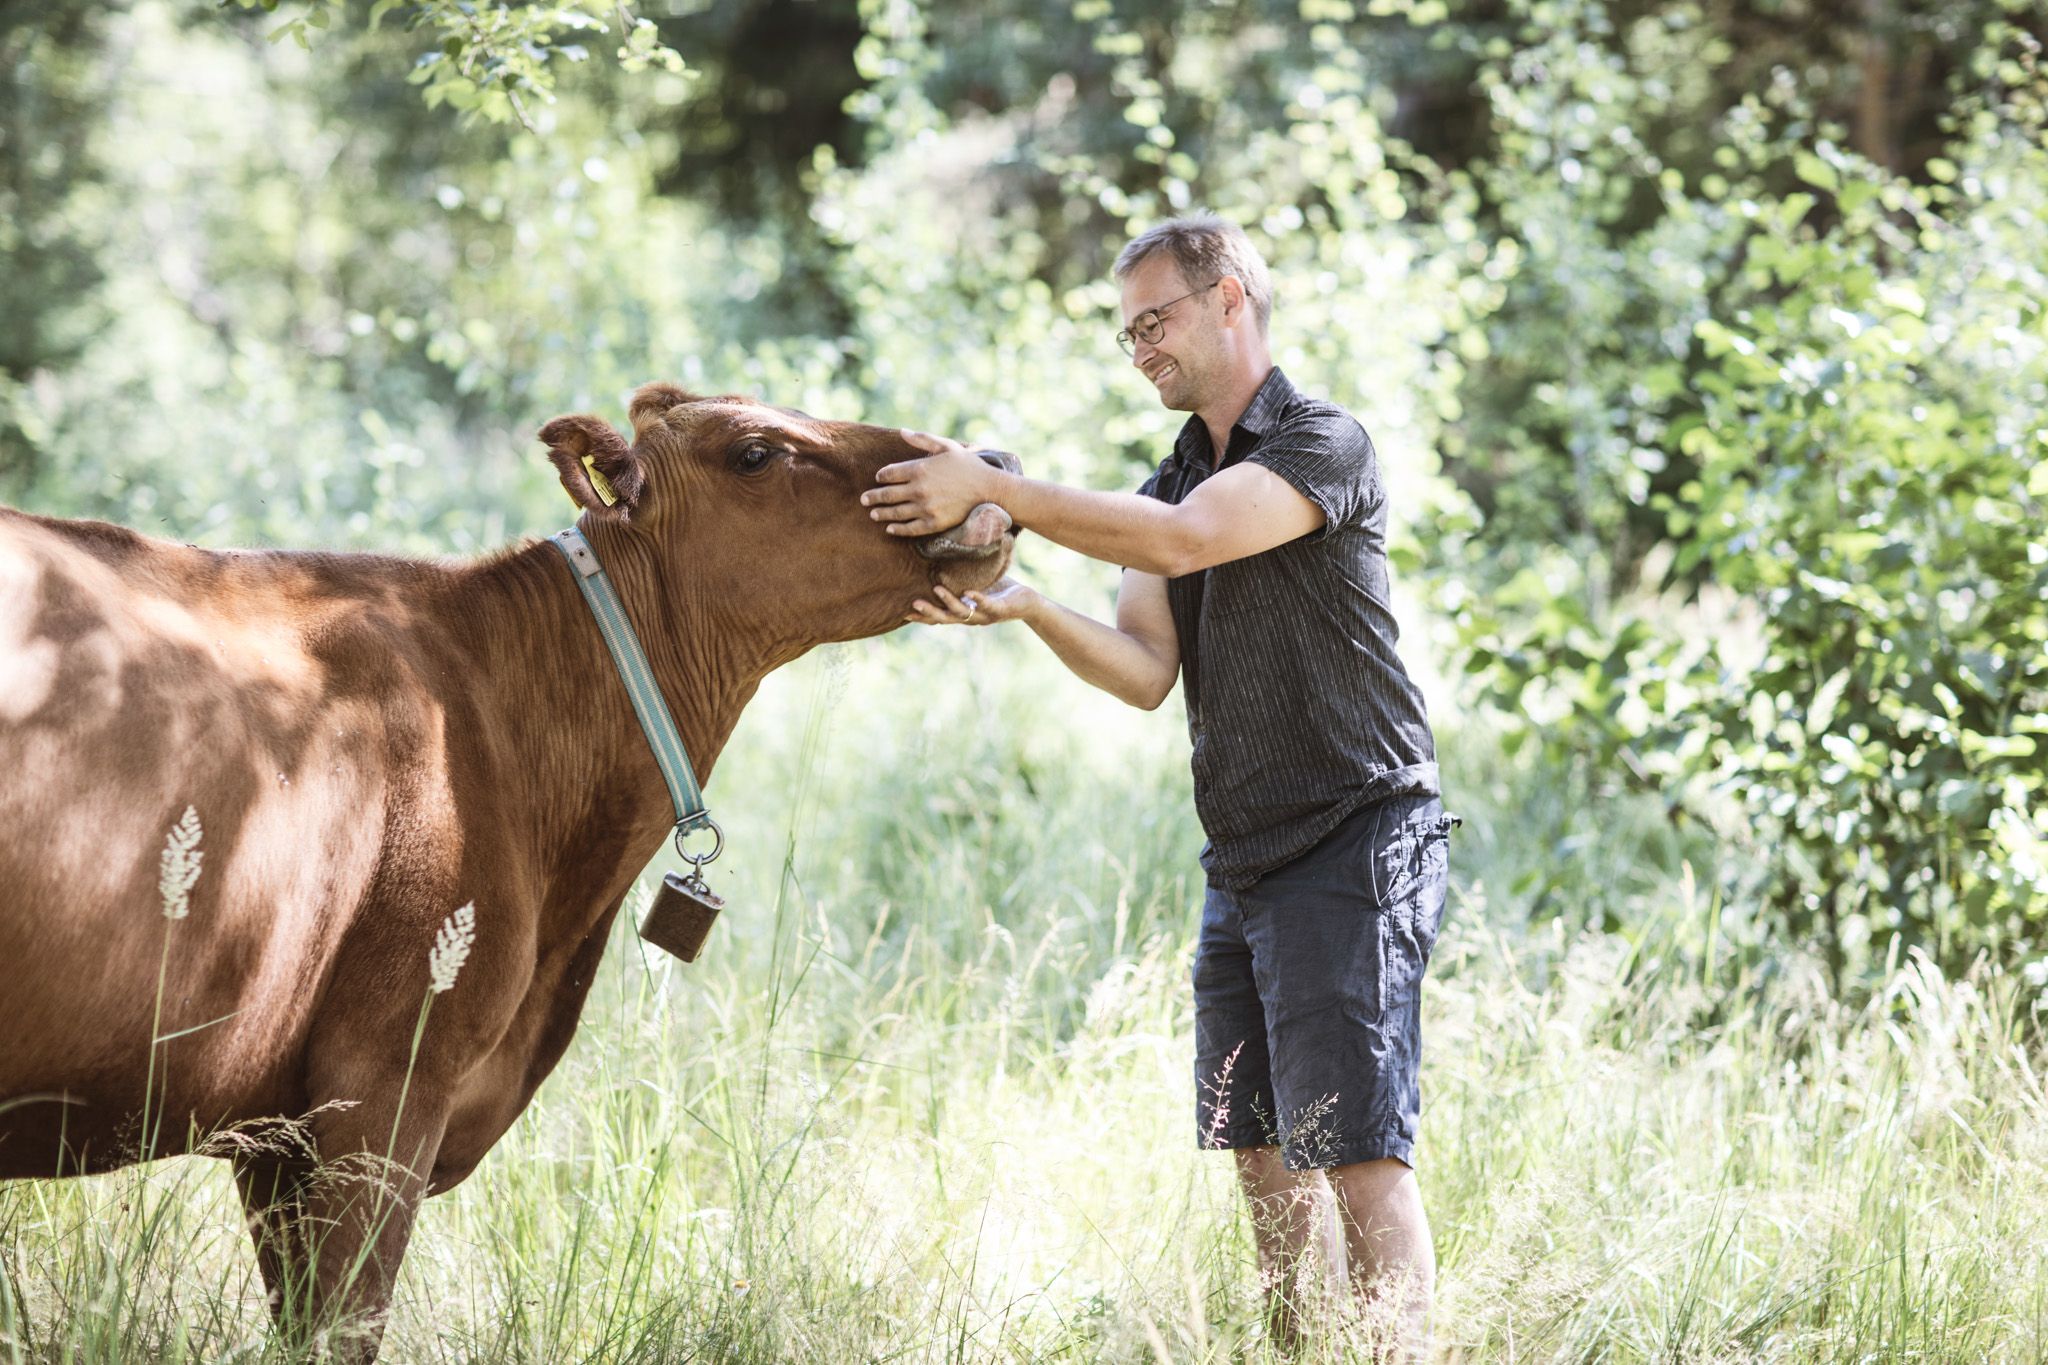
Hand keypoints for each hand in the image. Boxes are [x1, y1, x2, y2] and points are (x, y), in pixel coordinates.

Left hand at [863, 430, 1004, 536]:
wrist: (989, 489)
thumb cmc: (968, 465)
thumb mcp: (946, 446)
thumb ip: (922, 439)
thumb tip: (902, 431)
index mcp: (919, 468)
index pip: (889, 474)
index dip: (881, 476)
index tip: (878, 478)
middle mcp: (918, 489)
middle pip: (887, 494)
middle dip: (873, 497)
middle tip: (864, 499)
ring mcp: (925, 508)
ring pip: (895, 512)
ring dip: (881, 513)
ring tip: (873, 514)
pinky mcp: (934, 523)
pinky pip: (910, 528)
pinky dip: (897, 529)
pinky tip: (890, 529)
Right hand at [905, 578, 1039, 627]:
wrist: (1027, 603)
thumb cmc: (999, 591)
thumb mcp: (976, 584)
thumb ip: (960, 577)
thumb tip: (942, 557)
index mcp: (963, 612)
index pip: (938, 617)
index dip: (922, 617)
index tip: (903, 612)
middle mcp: (971, 618)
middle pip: (945, 619)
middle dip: (929, 613)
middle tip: (912, 606)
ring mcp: (984, 615)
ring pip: (963, 613)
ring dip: (949, 602)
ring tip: (936, 589)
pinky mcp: (999, 610)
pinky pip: (986, 606)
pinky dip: (976, 599)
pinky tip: (968, 592)